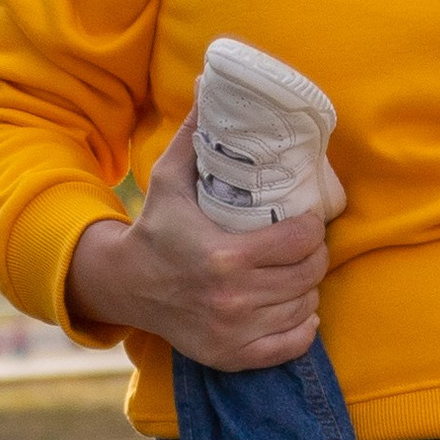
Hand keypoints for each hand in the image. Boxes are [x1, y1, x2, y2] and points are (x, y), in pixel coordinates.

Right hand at [64, 124, 326, 369]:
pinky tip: (294, 308)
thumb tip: (210, 82)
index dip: (313, 226)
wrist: (126, 286)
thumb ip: (196, 134)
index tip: (306, 218)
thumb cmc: (156, 227)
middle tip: (304, 243)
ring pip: (306, 307)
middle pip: (310, 274)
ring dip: (308, 288)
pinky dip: (302, 326)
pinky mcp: (233, 356)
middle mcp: (233, 299)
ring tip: (296, 271)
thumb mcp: (170, 176)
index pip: (303, 240)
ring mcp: (235, 332)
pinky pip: (293, 344)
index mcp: (225, 257)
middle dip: (314, 255)